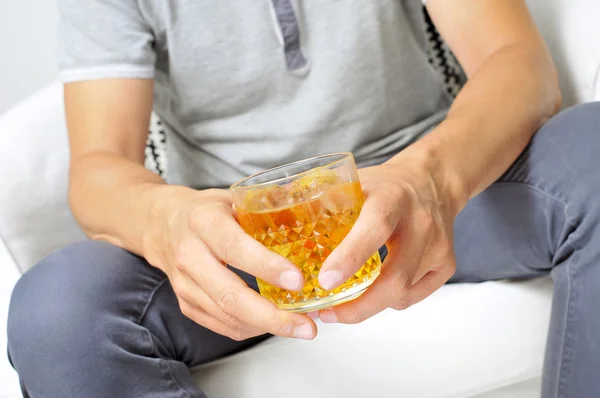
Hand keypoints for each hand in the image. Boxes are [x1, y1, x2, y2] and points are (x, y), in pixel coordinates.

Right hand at [142, 187, 316, 339]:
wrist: (158, 223)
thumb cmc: (203, 210)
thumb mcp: (230, 197)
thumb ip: (265, 206)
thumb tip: (312, 208)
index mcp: (204, 222)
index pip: (235, 248)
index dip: (267, 267)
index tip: (298, 281)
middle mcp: (190, 255)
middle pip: (230, 295)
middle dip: (273, 316)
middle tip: (306, 324)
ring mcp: (185, 284)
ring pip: (227, 316)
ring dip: (267, 327)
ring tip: (301, 326)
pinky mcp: (186, 303)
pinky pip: (221, 325)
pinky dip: (251, 329)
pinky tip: (274, 324)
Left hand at [316, 154, 459, 322]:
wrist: (433, 181)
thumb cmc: (385, 184)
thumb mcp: (354, 181)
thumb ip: (320, 198)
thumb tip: (269, 209)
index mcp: (392, 197)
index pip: (375, 228)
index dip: (350, 258)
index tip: (323, 282)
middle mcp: (420, 222)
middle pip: (395, 276)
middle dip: (359, 305)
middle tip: (326, 313)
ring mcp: (438, 246)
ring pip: (403, 292)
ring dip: (368, 307)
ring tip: (339, 308)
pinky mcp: (446, 264)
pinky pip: (414, 296)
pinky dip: (389, 301)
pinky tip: (372, 294)